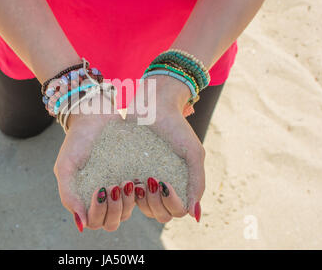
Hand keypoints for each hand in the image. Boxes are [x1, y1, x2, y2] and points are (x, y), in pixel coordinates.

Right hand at [53, 95, 135, 231]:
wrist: (96, 115)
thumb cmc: (77, 140)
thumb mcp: (66, 166)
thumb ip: (68, 194)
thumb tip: (82, 224)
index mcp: (84, 198)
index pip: (94, 222)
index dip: (98, 213)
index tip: (99, 190)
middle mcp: (102, 198)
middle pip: (112, 223)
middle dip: (114, 209)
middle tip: (114, 186)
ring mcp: (119, 189)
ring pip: (128, 213)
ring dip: (128, 203)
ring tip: (126, 182)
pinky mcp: (134, 177)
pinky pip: (141, 196)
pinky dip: (141, 193)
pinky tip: (139, 179)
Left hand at [128, 76, 204, 222]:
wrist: (154, 105)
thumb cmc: (177, 128)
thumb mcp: (193, 154)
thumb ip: (197, 182)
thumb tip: (195, 216)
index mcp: (177, 184)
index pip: (176, 212)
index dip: (172, 204)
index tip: (166, 184)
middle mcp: (160, 187)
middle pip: (159, 215)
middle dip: (156, 203)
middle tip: (151, 180)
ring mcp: (142, 181)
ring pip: (142, 210)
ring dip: (141, 201)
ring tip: (138, 182)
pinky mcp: (124, 172)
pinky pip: (125, 194)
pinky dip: (126, 194)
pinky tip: (126, 179)